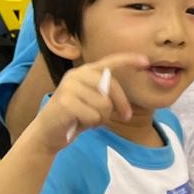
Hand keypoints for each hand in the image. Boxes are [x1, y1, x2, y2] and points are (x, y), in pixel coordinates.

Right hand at [28, 54, 142, 152]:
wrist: (48, 133)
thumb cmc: (76, 116)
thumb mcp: (94, 101)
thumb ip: (106, 94)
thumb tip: (122, 100)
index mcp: (86, 72)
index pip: (110, 62)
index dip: (128, 60)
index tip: (145, 62)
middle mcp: (77, 75)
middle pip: (112, 87)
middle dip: (121, 105)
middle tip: (125, 117)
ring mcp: (69, 87)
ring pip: (104, 104)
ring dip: (102, 117)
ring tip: (89, 119)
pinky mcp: (65, 102)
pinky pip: (94, 116)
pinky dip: (91, 124)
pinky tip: (80, 122)